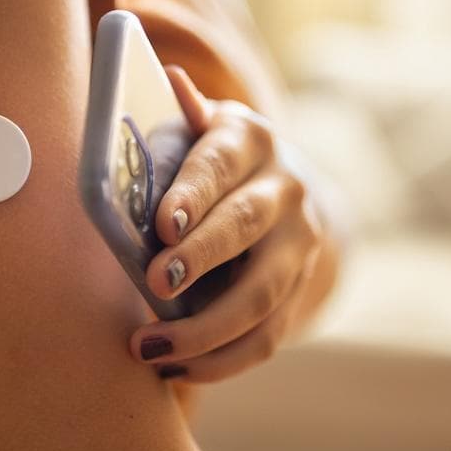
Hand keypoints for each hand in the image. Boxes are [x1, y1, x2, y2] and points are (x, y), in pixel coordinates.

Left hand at [128, 65, 325, 382]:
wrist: (276, 188)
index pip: (219, 165)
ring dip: (205, 330)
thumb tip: (169, 82)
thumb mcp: (196, 131)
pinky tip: (177, 369)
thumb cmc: (208, 160)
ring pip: (260, 295)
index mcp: (249, 139)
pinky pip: (266, 336)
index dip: (192, 195)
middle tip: (155, 284)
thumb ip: (179, 122)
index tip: (162, 225)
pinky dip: (221, 361)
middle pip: (245, 228)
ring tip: (150, 348)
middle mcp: (286, 189)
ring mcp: (300, 244)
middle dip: (200, 259)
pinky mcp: (300, 289)